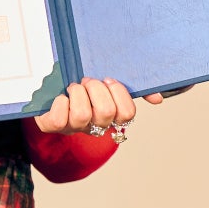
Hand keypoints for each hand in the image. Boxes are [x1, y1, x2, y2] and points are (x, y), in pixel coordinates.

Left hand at [32, 77, 153, 133]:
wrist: (50, 84)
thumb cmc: (83, 82)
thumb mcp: (108, 82)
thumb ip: (133, 88)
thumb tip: (158, 98)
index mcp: (111, 115)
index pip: (127, 114)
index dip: (119, 94)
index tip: (108, 79)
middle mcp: (94, 125)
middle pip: (106, 113)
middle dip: (96, 89)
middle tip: (87, 81)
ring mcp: (73, 127)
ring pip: (82, 115)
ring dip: (78, 93)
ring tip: (73, 87)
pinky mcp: (52, 126)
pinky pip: (59, 118)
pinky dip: (60, 101)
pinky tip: (60, 96)